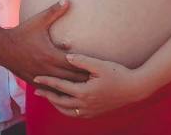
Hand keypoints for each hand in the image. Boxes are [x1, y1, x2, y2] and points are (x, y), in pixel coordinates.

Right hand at [3, 0, 89, 89]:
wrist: (1, 47)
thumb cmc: (22, 32)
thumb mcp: (38, 21)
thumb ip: (54, 11)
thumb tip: (67, 0)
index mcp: (51, 56)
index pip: (74, 64)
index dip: (86, 67)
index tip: (97, 68)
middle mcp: (46, 69)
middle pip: (70, 79)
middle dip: (83, 79)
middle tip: (96, 79)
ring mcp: (39, 77)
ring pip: (60, 87)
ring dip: (72, 86)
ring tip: (85, 88)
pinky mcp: (33, 81)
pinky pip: (48, 90)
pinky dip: (58, 91)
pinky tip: (65, 92)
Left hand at [32, 54, 151, 117]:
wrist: (134, 88)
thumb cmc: (118, 73)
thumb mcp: (100, 64)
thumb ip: (82, 60)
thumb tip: (66, 56)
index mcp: (84, 92)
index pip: (60, 86)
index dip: (47, 81)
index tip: (36, 77)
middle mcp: (85, 104)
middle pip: (59, 101)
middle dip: (47, 95)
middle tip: (37, 90)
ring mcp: (90, 110)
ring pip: (67, 111)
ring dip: (55, 105)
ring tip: (49, 97)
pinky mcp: (95, 113)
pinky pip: (76, 115)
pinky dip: (67, 110)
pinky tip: (65, 104)